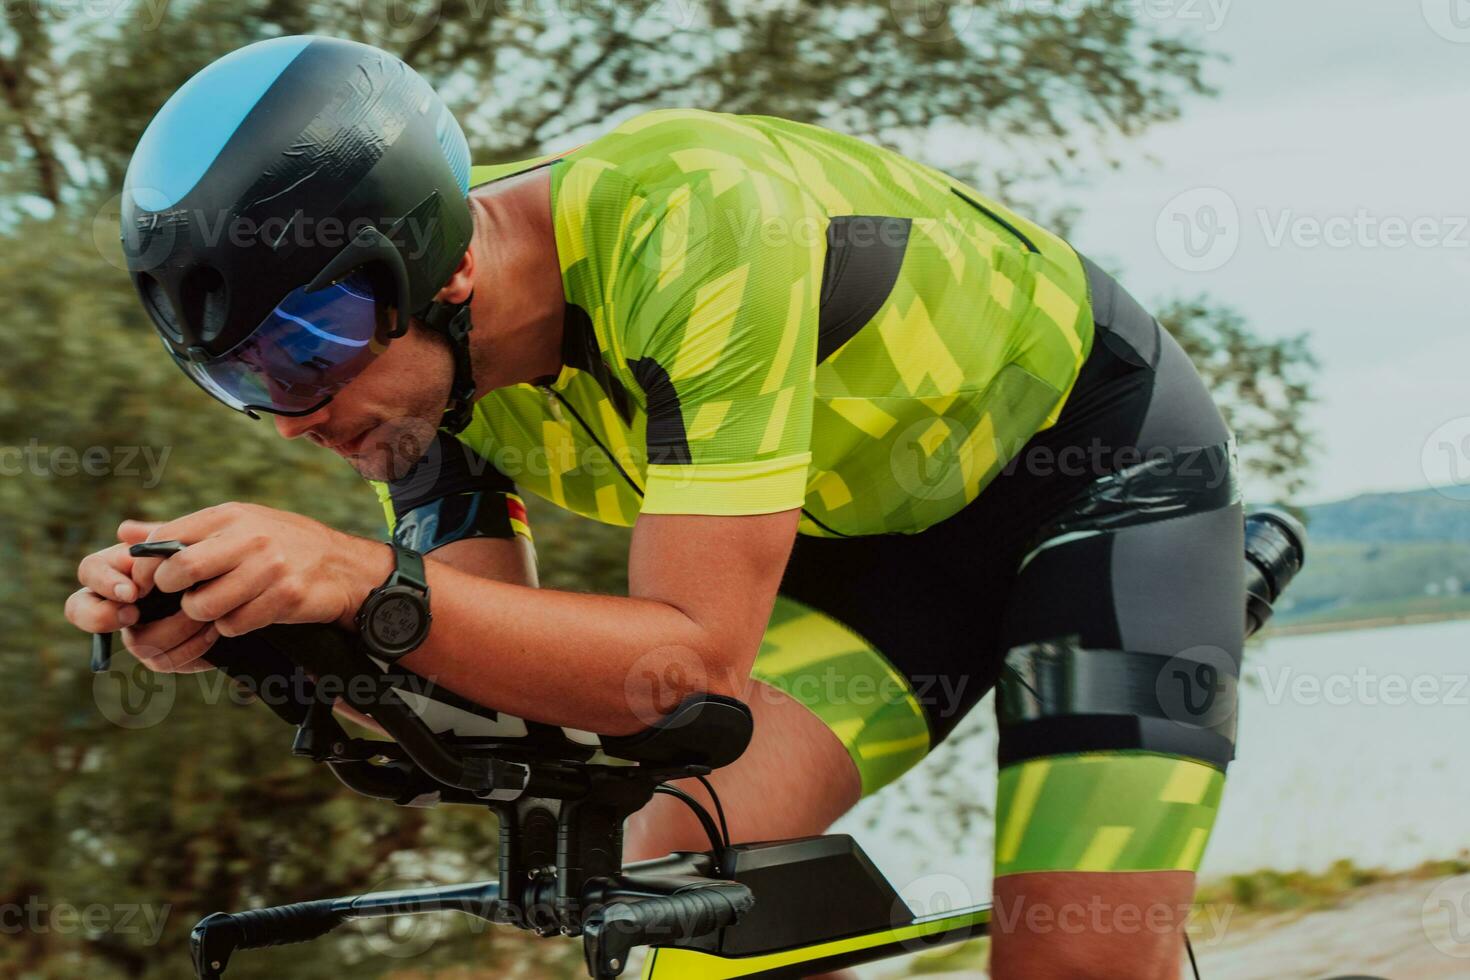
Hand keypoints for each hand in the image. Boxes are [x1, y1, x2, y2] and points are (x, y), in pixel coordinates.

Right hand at [66, 520, 218, 672]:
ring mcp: (136, 631)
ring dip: (171, 628)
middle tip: (132, 613)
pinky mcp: (161, 654)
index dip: (103, 583)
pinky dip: (190, 646)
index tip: (131, 591)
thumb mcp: (187, 545)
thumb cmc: (205, 558)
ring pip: (134, 642)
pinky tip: (212, 631)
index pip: (89, 572)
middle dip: (101, 616)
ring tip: (201, 616)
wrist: (237, 586)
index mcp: (120, 567)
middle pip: (82, 611)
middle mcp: (118, 601)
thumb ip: (158, 539)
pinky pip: (163, 660)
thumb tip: (125, 531)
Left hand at [141, 502, 389, 639]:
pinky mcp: (285, 596)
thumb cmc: (284, 545)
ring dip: (205, 614)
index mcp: (230, 515)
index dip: (146, 569)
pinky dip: (232, 626)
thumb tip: (124, 531)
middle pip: (180, 571)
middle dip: (173, 592)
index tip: (147, 586)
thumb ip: (181, 532)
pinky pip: (234, 625)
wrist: (346, 567)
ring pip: (204, 605)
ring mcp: (269, 567)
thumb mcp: (237, 526)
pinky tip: (248, 613)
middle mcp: (249, 536)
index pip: (166, 539)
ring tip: (221, 606)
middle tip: (184, 597)